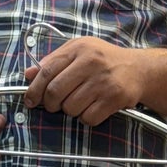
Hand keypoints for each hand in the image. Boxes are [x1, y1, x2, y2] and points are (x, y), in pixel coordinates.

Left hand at [22, 37, 143, 126]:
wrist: (138, 69)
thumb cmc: (103, 61)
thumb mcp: (79, 52)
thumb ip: (53, 61)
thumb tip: (28, 74)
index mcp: (79, 48)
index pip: (47, 70)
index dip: (34, 89)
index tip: (30, 101)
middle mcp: (91, 62)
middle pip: (55, 92)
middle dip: (50, 104)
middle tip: (54, 106)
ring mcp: (103, 81)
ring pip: (70, 108)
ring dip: (71, 111)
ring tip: (81, 102)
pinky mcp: (114, 98)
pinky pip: (87, 118)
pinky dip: (86, 118)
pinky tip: (93, 107)